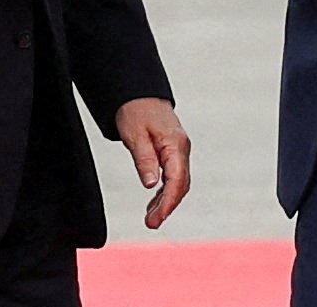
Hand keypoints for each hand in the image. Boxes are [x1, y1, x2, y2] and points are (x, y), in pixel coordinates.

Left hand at [114, 97, 189, 229]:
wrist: (138, 93)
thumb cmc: (135, 111)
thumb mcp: (135, 135)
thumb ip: (145, 160)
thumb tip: (152, 185)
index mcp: (175, 144)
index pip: (176, 180)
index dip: (168, 202)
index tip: (156, 219)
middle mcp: (181, 148)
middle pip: (181, 184)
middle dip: (168, 206)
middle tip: (151, 224)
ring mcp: (179, 150)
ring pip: (178, 182)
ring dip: (166, 201)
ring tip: (151, 219)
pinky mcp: (173, 151)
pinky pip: (173, 175)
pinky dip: (165, 191)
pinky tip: (154, 202)